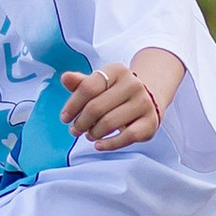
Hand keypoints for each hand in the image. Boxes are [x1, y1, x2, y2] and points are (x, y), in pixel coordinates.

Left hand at [60, 50, 182, 150]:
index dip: (72, 105)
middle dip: (81, 122)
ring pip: (109, 123)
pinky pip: (126, 137)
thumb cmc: (114, 93)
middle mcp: (133, 84)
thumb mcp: (98, 85)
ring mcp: (144, 103)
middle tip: (75, 130)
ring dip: (93, 133)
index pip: (88, 87)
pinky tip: (99, 145)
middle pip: (96, 107)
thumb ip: (81, 83)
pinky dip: (109, 144)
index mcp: (117, 70)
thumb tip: (65, 78)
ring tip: (89, 134)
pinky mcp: (150, 122)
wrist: (147, 99)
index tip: (65, 117)